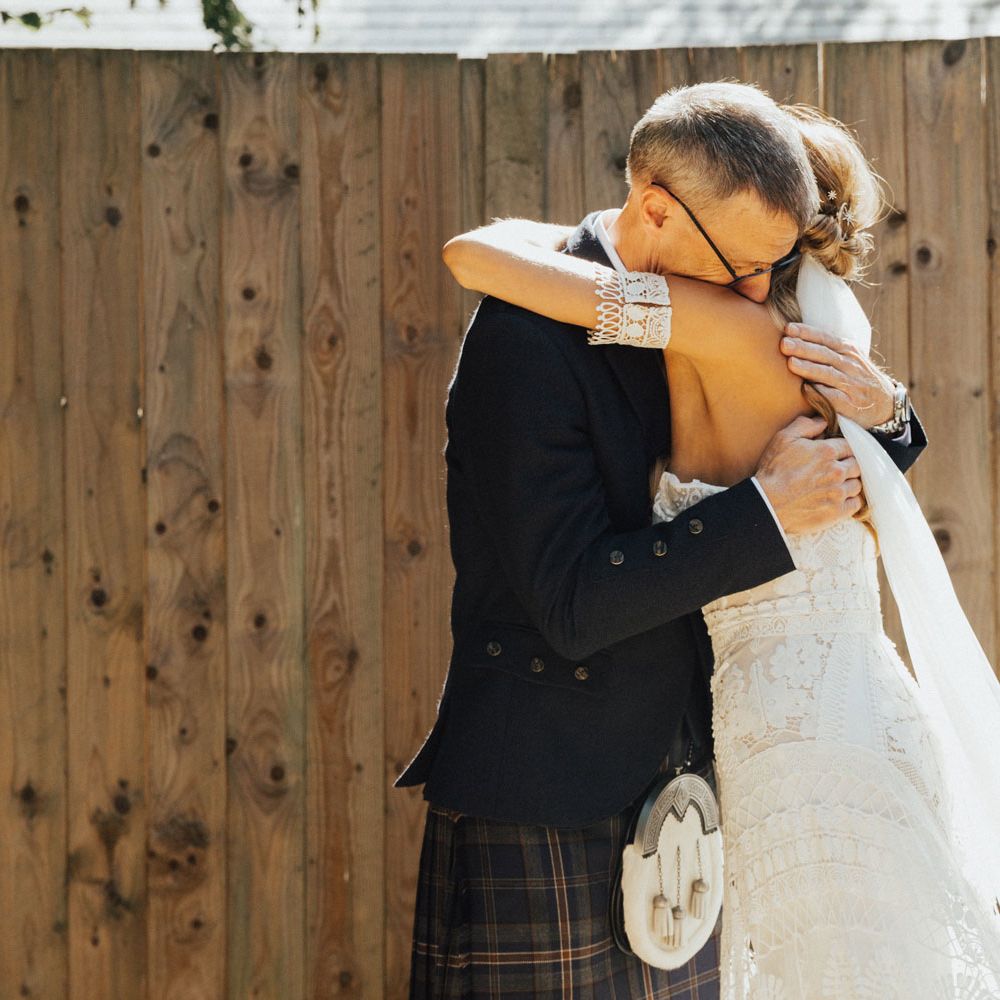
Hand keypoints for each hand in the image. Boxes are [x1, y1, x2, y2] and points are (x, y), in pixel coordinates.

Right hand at [755, 415, 862, 534]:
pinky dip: (850, 501)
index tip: (834, 455)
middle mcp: (836, 471)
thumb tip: (823, 420)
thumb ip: (805, 425)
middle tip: (834, 470)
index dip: (841, 449)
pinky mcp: (837, 511)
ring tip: (837, 485)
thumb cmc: (773, 471)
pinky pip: (855, 504)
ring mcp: (838, 492)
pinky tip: (840, 499)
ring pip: (856, 484)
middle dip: (847, 465)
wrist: (767, 503)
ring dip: (849, 483)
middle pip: (856, 465)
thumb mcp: (783, 439)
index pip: (849, 446)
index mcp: (827, 451)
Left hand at [779, 322, 894, 427]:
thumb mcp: (849, 358)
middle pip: (824, 354)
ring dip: (809, 368)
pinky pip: (833, 397)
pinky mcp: (850, 404)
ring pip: (828, 374)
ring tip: (791, 363)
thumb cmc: (858, 378)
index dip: (807, 333)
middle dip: (803, 348)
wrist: (886, 403)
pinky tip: (805, 389)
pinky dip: (820, 392)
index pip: (825, 338)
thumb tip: (795, 338)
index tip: (788, 328)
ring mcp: (851, 384)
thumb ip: (828, 350)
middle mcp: (851, 365)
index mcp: (849, 350)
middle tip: (784, 343)